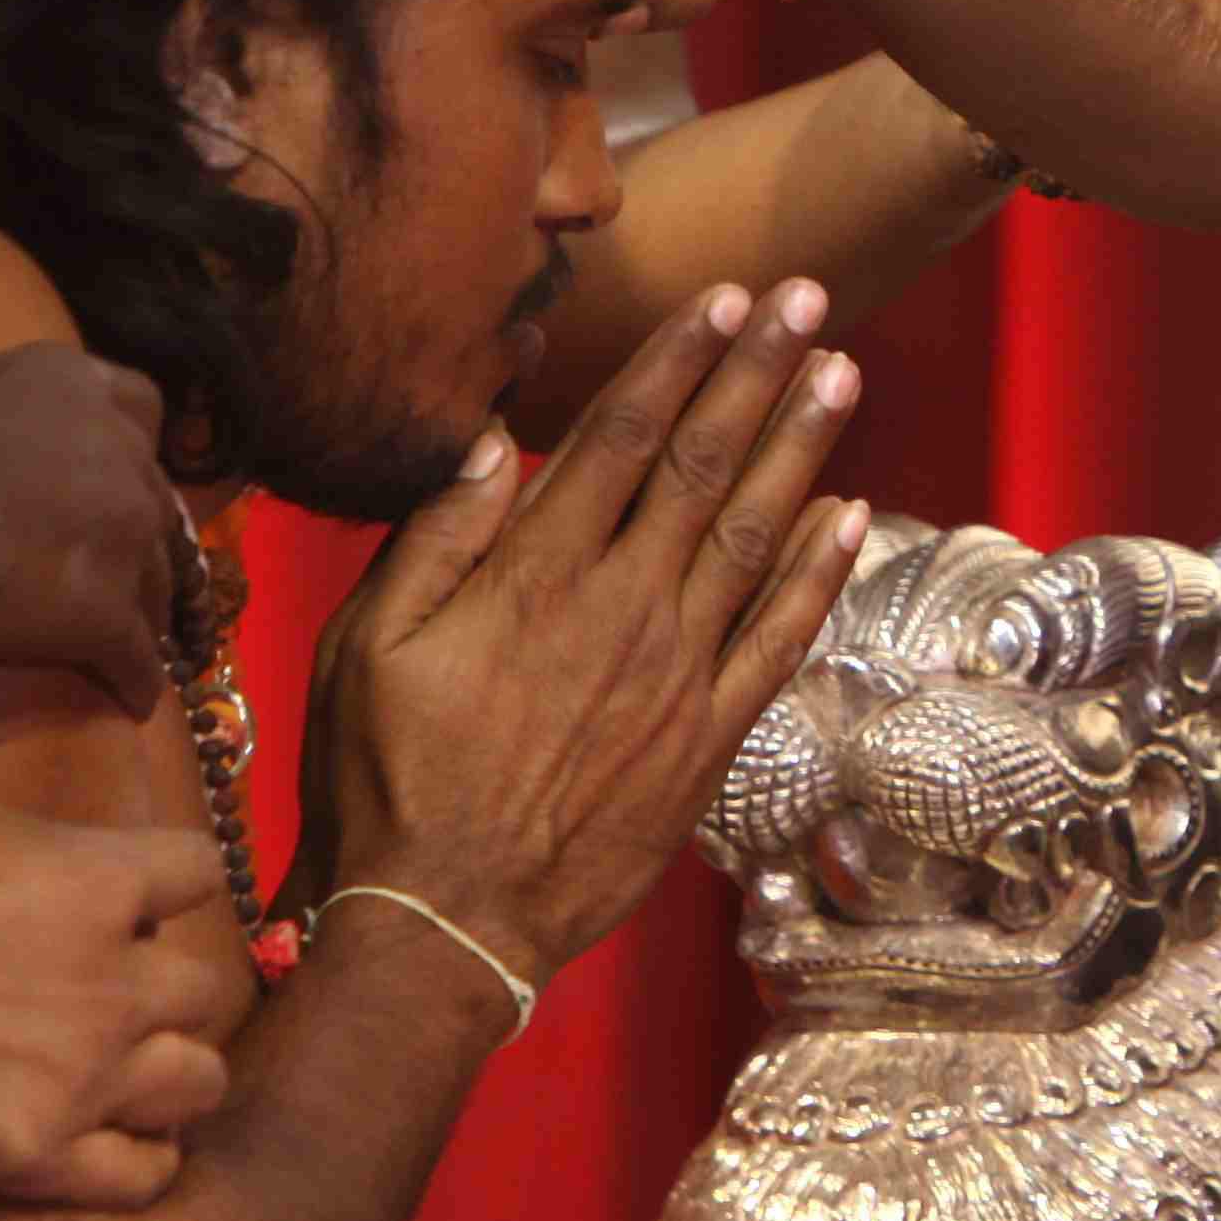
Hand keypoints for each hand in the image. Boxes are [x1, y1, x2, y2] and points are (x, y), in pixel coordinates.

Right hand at [0, 340, 181, 704]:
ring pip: (155, 586)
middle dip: (136, 544)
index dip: (127, 455)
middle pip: (153, 511)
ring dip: (143, 614)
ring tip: (129, 646)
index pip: (139, 411)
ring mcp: (125, 534)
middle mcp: (121, 454)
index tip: (109, 483)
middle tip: (113, 577)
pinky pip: (136, 658)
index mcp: (76, 388)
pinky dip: (134, 680)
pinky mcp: (107, 611)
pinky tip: (128, 702)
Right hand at [0, 570, 248, 1203]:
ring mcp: (80, 1075)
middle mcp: (112, 977)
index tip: (129, 900)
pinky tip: (94, 1143)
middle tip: (114, 995)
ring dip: (164, 1076)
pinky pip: (143, 1174)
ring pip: (196, 1085)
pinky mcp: (32, 1156)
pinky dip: (133, 1161)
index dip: (168, 887)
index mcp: (97, 875)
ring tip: (116, 1073)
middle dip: (168, 991)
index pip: (200, 875)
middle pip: (209, 991)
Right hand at [307, 279, 871, 982]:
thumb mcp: (368, 648)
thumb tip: (489, 439)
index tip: (724, 297)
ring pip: (756, 535)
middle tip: (809, 296)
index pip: (622, 439)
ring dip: (803, 446)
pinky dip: (820, 574)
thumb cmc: (386, 782)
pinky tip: (851, 515)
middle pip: (705, 465)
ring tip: (840, 372)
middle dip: (758, 373)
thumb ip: (435, 538)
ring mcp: (676, 674)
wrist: (446, 923)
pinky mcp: (708, 738)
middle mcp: (622, 609)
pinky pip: (779, 639)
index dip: (678, 360)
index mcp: (537, 577)